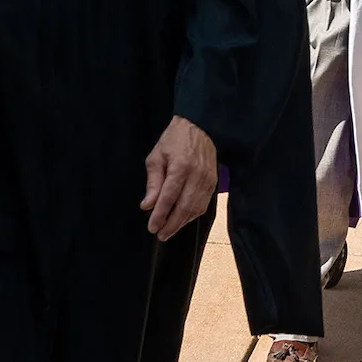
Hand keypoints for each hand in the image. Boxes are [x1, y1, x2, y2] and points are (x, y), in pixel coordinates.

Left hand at [141, 115, 217, 239]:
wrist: (200, 127)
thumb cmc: (174, 140)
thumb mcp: (157, 156)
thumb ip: (153, 182)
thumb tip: (147, 205)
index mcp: (180, 166)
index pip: (169, 197)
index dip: (160, 215)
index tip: (152, 227)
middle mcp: (197, 175)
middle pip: (184, 207)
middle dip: (171, 224)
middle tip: (160, 234)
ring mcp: (208, 179)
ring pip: (195, 209)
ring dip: (182, 223)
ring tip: (169, 230)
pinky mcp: (214, 182)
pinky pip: (204, 204)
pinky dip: (192, 215)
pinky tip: (182, 219)